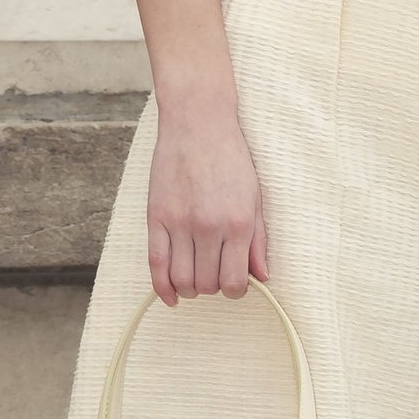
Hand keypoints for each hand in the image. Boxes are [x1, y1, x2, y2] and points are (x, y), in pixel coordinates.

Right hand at [145, 103, 268, 305]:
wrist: (198, 123)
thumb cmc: (230, 158)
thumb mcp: (254, 197)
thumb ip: (258, 240)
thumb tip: (262, 276)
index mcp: (238, 223)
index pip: (235, 282)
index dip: (235, 291)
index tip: (234, 283)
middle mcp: (209, 227)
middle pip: (207, 284)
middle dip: (212, 288)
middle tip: (214, 274)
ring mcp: (180, 223)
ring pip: (182, 280)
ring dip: (189, 289)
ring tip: (194, 279)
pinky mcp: (157, 217)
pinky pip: (156, 264)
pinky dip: (162, 287)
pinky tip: (170, 295)